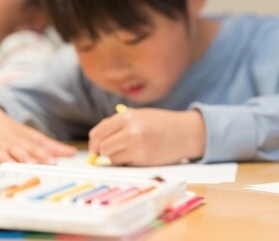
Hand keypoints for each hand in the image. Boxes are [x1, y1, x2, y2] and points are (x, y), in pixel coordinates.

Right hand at [0, 103, 75, 167]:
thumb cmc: (12, 133)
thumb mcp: (32, 136)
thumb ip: (52, 146)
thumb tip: (73, 152)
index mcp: (24, 141)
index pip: (36, 148)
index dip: (45, 155)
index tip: (54, 162)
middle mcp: (10, 144)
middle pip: (20, 151)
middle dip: (28, 158)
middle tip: (35, 164)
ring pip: (0, 154)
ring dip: (6, 159)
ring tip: (12, 165)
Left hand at [88, 108, 204, 165]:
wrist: (185, 132)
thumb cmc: (162, 123)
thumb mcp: (140, 116)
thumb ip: (119, 124)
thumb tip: (97, 140)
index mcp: (128, 116)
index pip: (99, 131)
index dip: (94, 141)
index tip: (95, 147)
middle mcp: (130, 130)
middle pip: (102, 146)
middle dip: (102, 150)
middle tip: (108, 151)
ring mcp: (136, 145)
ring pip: (111, 156)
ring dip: (115, 156)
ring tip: (128, 150)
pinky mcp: (141, 158)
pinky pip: (122, 162)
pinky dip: (125, 161)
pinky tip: (137, 154)